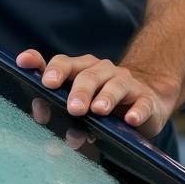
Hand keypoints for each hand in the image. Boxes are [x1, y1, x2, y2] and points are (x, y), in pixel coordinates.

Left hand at [16, 50, 176, 137]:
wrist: (144, 99)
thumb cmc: (100, 99)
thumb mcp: (77, 98)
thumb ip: (53, 100)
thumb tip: (38, 112)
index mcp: (81, 68)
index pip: (64, 63)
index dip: (54, 70)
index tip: (46, 81)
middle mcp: (102, 71)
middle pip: (88, 75)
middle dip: (79, 92)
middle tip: (73, 109)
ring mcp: (125, 83)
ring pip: (115, 85)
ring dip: (105, 98)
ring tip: (98, 111)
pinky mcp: (146, 100)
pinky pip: (142, 103)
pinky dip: (137, 111)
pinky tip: (131, 120)